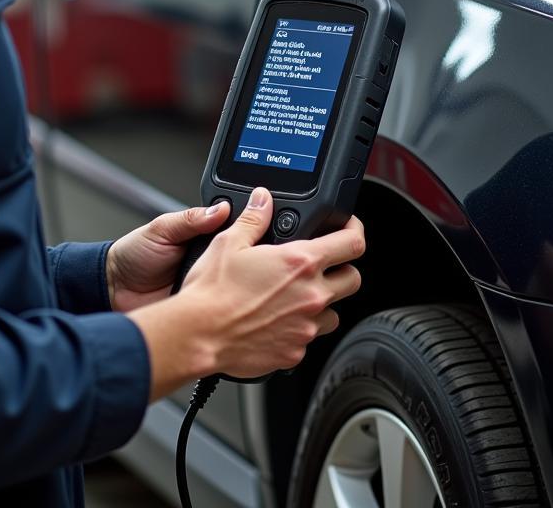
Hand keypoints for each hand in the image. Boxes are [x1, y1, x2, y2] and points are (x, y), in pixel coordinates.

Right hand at [128, 187, 364, 397]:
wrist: (198, 334)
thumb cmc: (212, 292)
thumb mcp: (230, 242)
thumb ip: (255, 218)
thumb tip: (264, 199)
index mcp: (300, 262)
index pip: (352, 243)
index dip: (355, 231)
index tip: (348, 228)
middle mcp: (310, 295)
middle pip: (353, 280)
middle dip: (342, 270)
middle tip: (323, 266)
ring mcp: (305, 327)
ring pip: (334, 313)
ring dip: (322, 303)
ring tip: (296, 297)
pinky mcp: (295, 352)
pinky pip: (309, 338)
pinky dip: (300, 329)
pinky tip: (277, 321)